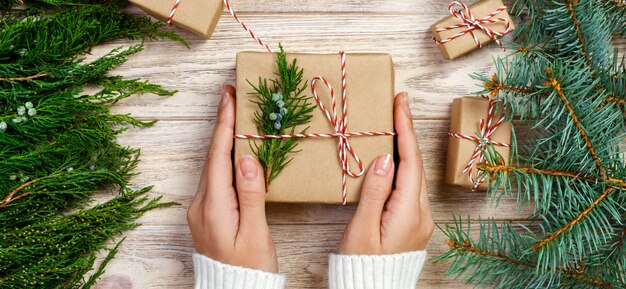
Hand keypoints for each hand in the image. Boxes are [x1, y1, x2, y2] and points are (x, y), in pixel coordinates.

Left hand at [187, 85, 277, 271]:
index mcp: (214, 206)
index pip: (219, 156)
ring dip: (222, 139)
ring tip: (232, 114)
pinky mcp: (207, 214)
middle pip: (212, 156)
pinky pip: (215, 177)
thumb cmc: (249, 267)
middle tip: (230, 96)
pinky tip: (232, 150)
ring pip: (212, 165)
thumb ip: (251, 196)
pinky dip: (223, 157)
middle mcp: (202, 204)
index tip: (229, 99)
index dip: (224, 125)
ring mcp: (202, 209)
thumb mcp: (255, 234)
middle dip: (221, 124)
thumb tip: (248, 160)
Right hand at [339, 92, 433, 254]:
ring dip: (404, 149)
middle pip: (415, 165)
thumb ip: (375, 192)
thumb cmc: (362, 265)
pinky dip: (402, 167)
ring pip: (413, 175)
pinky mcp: (413, 223)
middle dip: (407, 132)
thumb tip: (385, 158)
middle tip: (398, 105)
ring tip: (394, 123)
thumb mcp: (363, 229)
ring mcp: (420, 219)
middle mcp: (422, 214)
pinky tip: (392, 157)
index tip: (402, 103)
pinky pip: (409, 187)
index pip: (410, 161)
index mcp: (410, 213)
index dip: (406, 129)